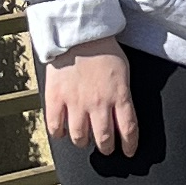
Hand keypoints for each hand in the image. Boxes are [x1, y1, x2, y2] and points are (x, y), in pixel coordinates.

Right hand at [42, 36, 137, 156]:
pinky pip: (55, 126)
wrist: (79, 33)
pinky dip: (59, 133)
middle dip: (107, 148)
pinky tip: (62, 132)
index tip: (129, 151)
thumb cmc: (104, 49)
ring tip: (84, 140)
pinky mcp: (56, 98)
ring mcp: (76, 102)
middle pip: (104, 138)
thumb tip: (123, 114)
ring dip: (83, 142)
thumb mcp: (123, 72)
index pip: (128, 129)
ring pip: (79, 137)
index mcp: (119, 96)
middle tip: (106, 148)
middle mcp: (99, 103)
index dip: (129, 144)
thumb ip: (123, 94)